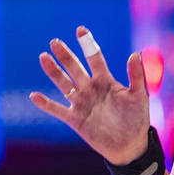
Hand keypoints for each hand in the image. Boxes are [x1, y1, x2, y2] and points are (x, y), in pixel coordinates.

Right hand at [29, 26, 149, 164]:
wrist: (130, 145)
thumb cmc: (137, 119)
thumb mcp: (139, 96)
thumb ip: (136, 75)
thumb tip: (135, 53)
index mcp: (106, 81)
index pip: (95, 58)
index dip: (87, 44)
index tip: (80, 30)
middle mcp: (91, 89)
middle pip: (75, 68)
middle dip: (65, 55)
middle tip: (55, 41)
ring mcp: (81, 103)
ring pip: (63, 84)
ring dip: (53, 72)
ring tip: (43, 57)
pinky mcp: (75, 119)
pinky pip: (58, 109)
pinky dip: (46, 104)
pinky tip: (34, 96)